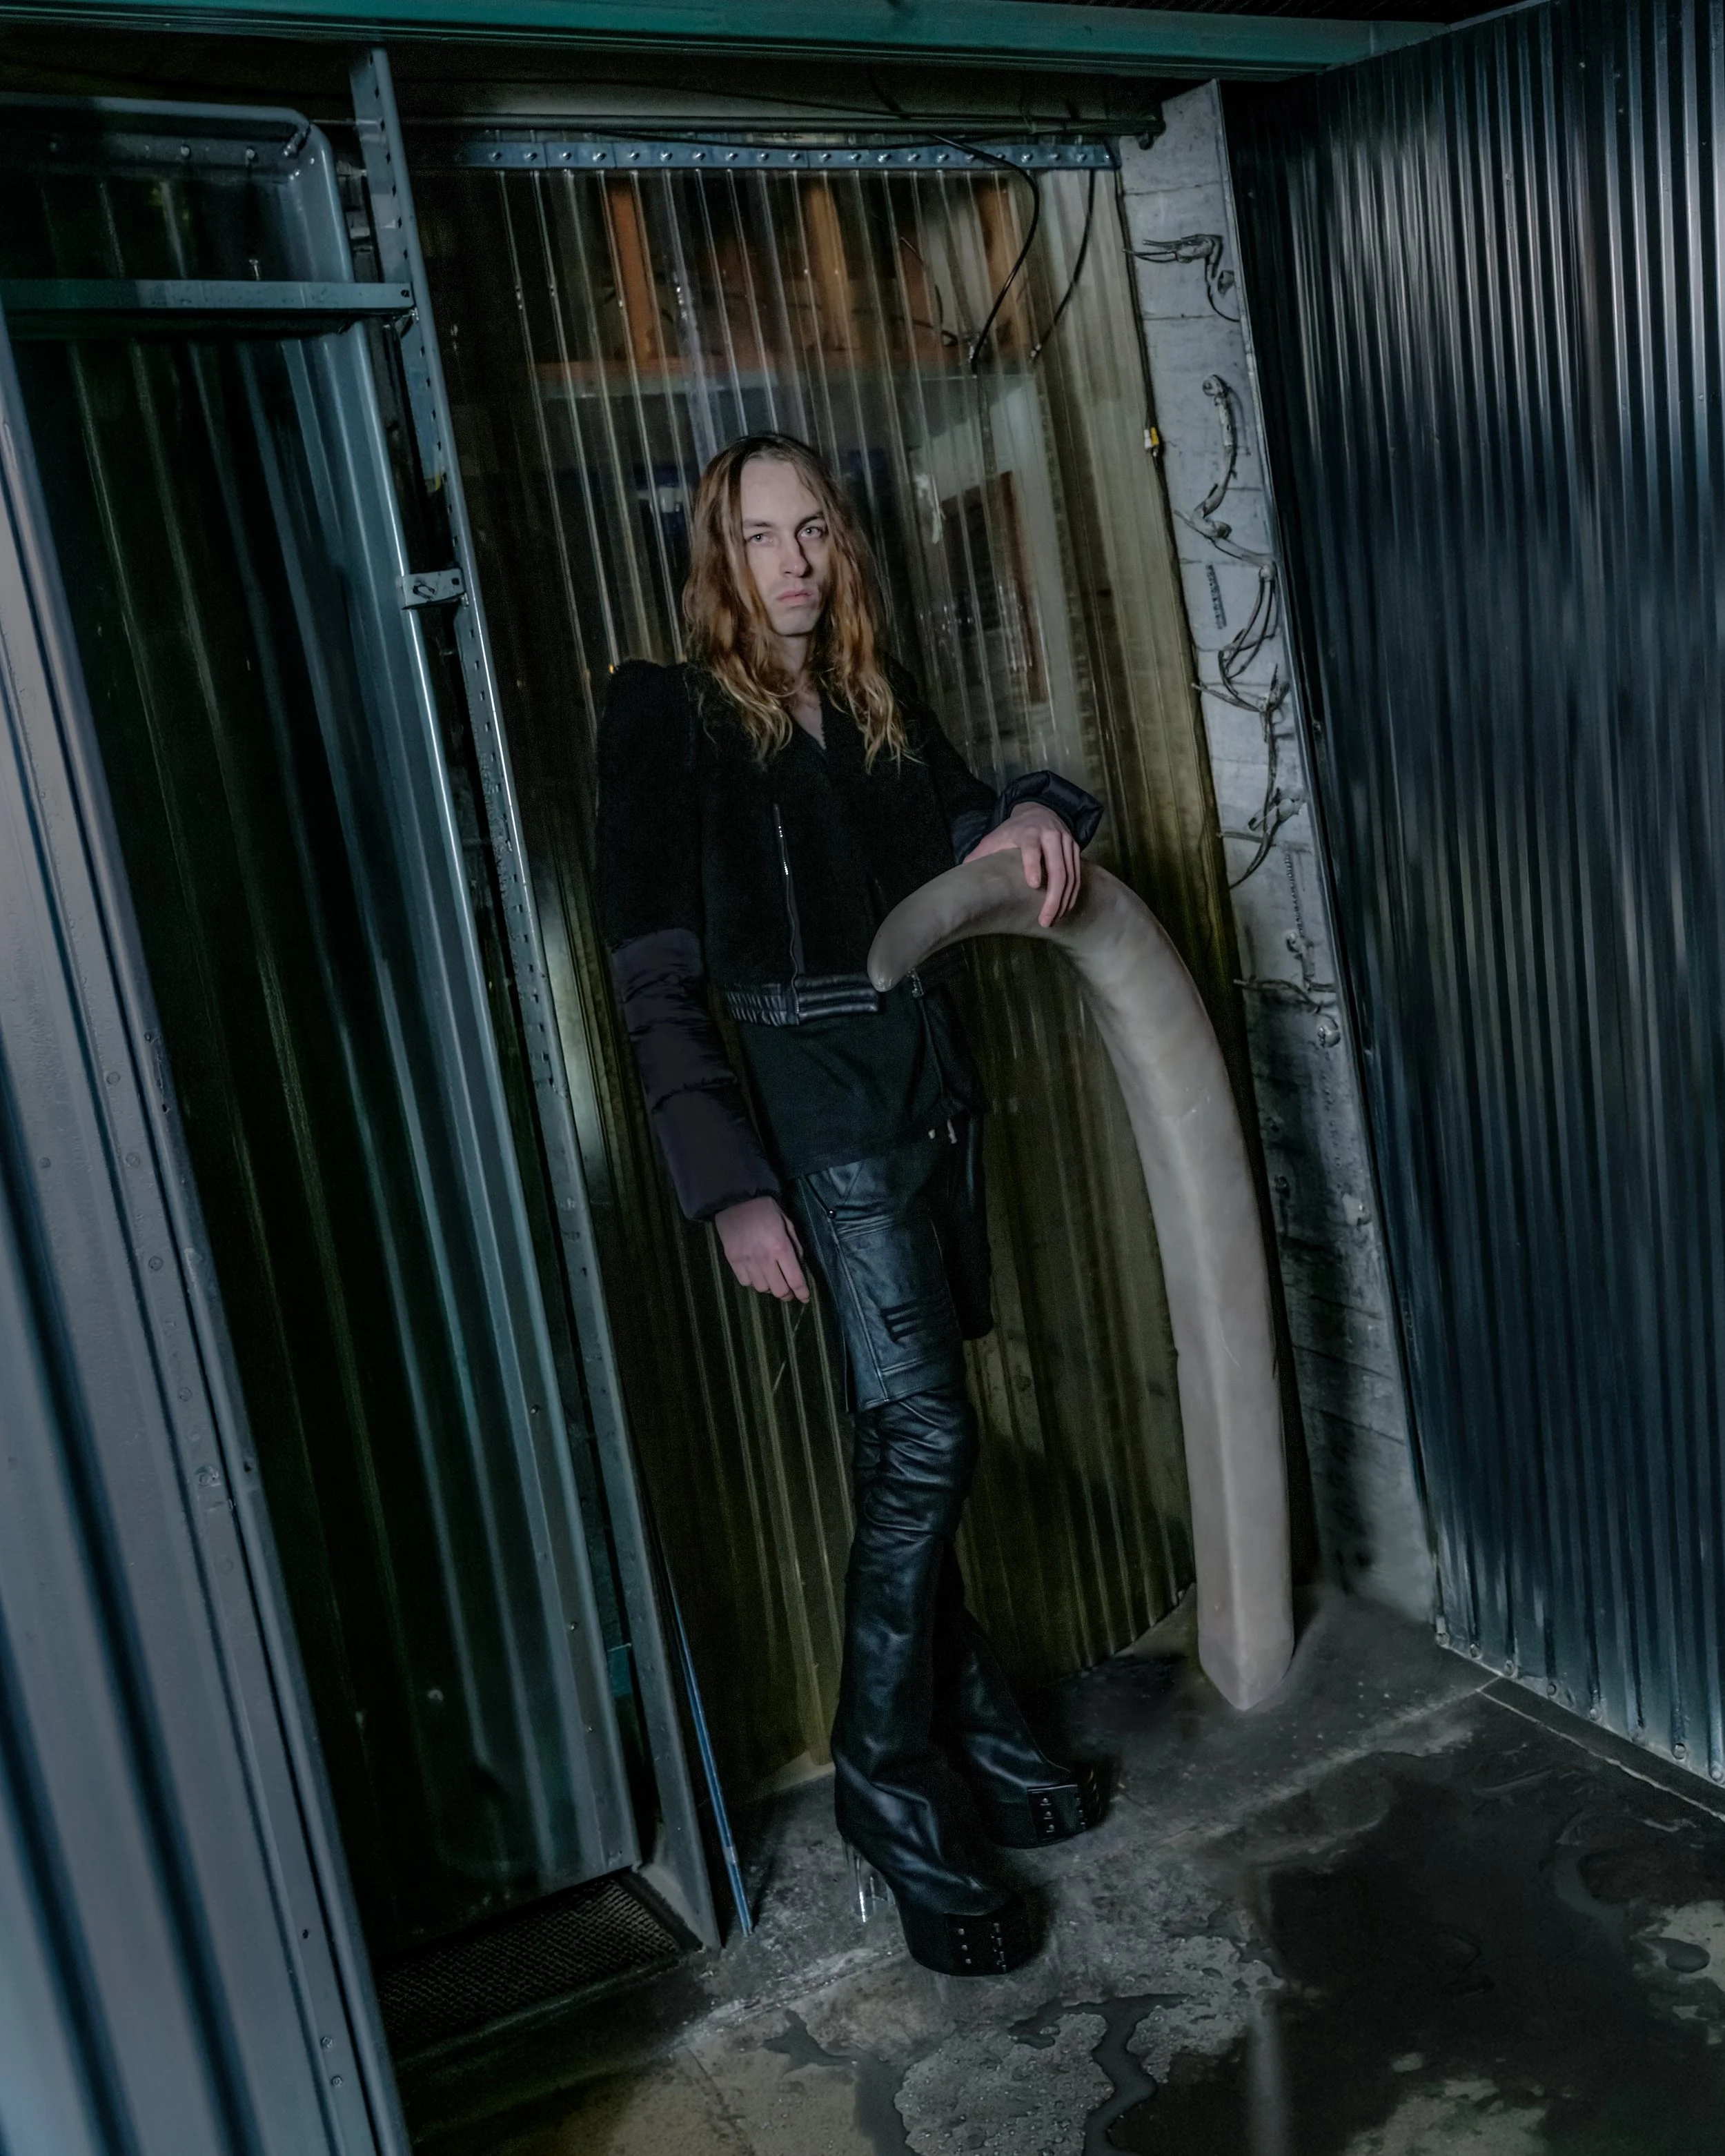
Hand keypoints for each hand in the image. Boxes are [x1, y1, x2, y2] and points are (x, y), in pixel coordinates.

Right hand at [715, 1195, 810, 1302]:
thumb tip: (798, 1264)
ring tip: (773, 1280)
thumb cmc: (764, 1209)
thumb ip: (794, 1244)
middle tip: (790, 1293)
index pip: (795, 1279)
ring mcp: (747, 1261)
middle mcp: (764, 1258)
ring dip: (770, 1287)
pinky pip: (746, 1282)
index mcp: (781, 1247)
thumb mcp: (786, 1222)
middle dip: (787, 1294)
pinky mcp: (733, 1261)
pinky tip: (757, 1274)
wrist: (734, 1201)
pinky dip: (753, 1282)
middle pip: (779, 1290)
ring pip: (762, 1288)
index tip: (805, 1298)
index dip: (802, 1292)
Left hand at [965, 803, 1081, 926]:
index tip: (1033, 884)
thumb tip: (961, 875)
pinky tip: (1064, 911)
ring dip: (1063, 901)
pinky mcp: (1076, 850)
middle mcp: (1050, 836)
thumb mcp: (994, 838)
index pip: (1032, 848)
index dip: (1033, 865)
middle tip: (1045, 920)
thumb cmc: (1013, 831)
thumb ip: (980, 855)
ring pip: (1070, 875)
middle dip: (1053, 897)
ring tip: (1053, 920)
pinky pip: (1077, 876)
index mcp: (1028, 832)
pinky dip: (1072, 895)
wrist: (1038, 811)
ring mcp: (1066, 843)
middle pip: (1057, 868)